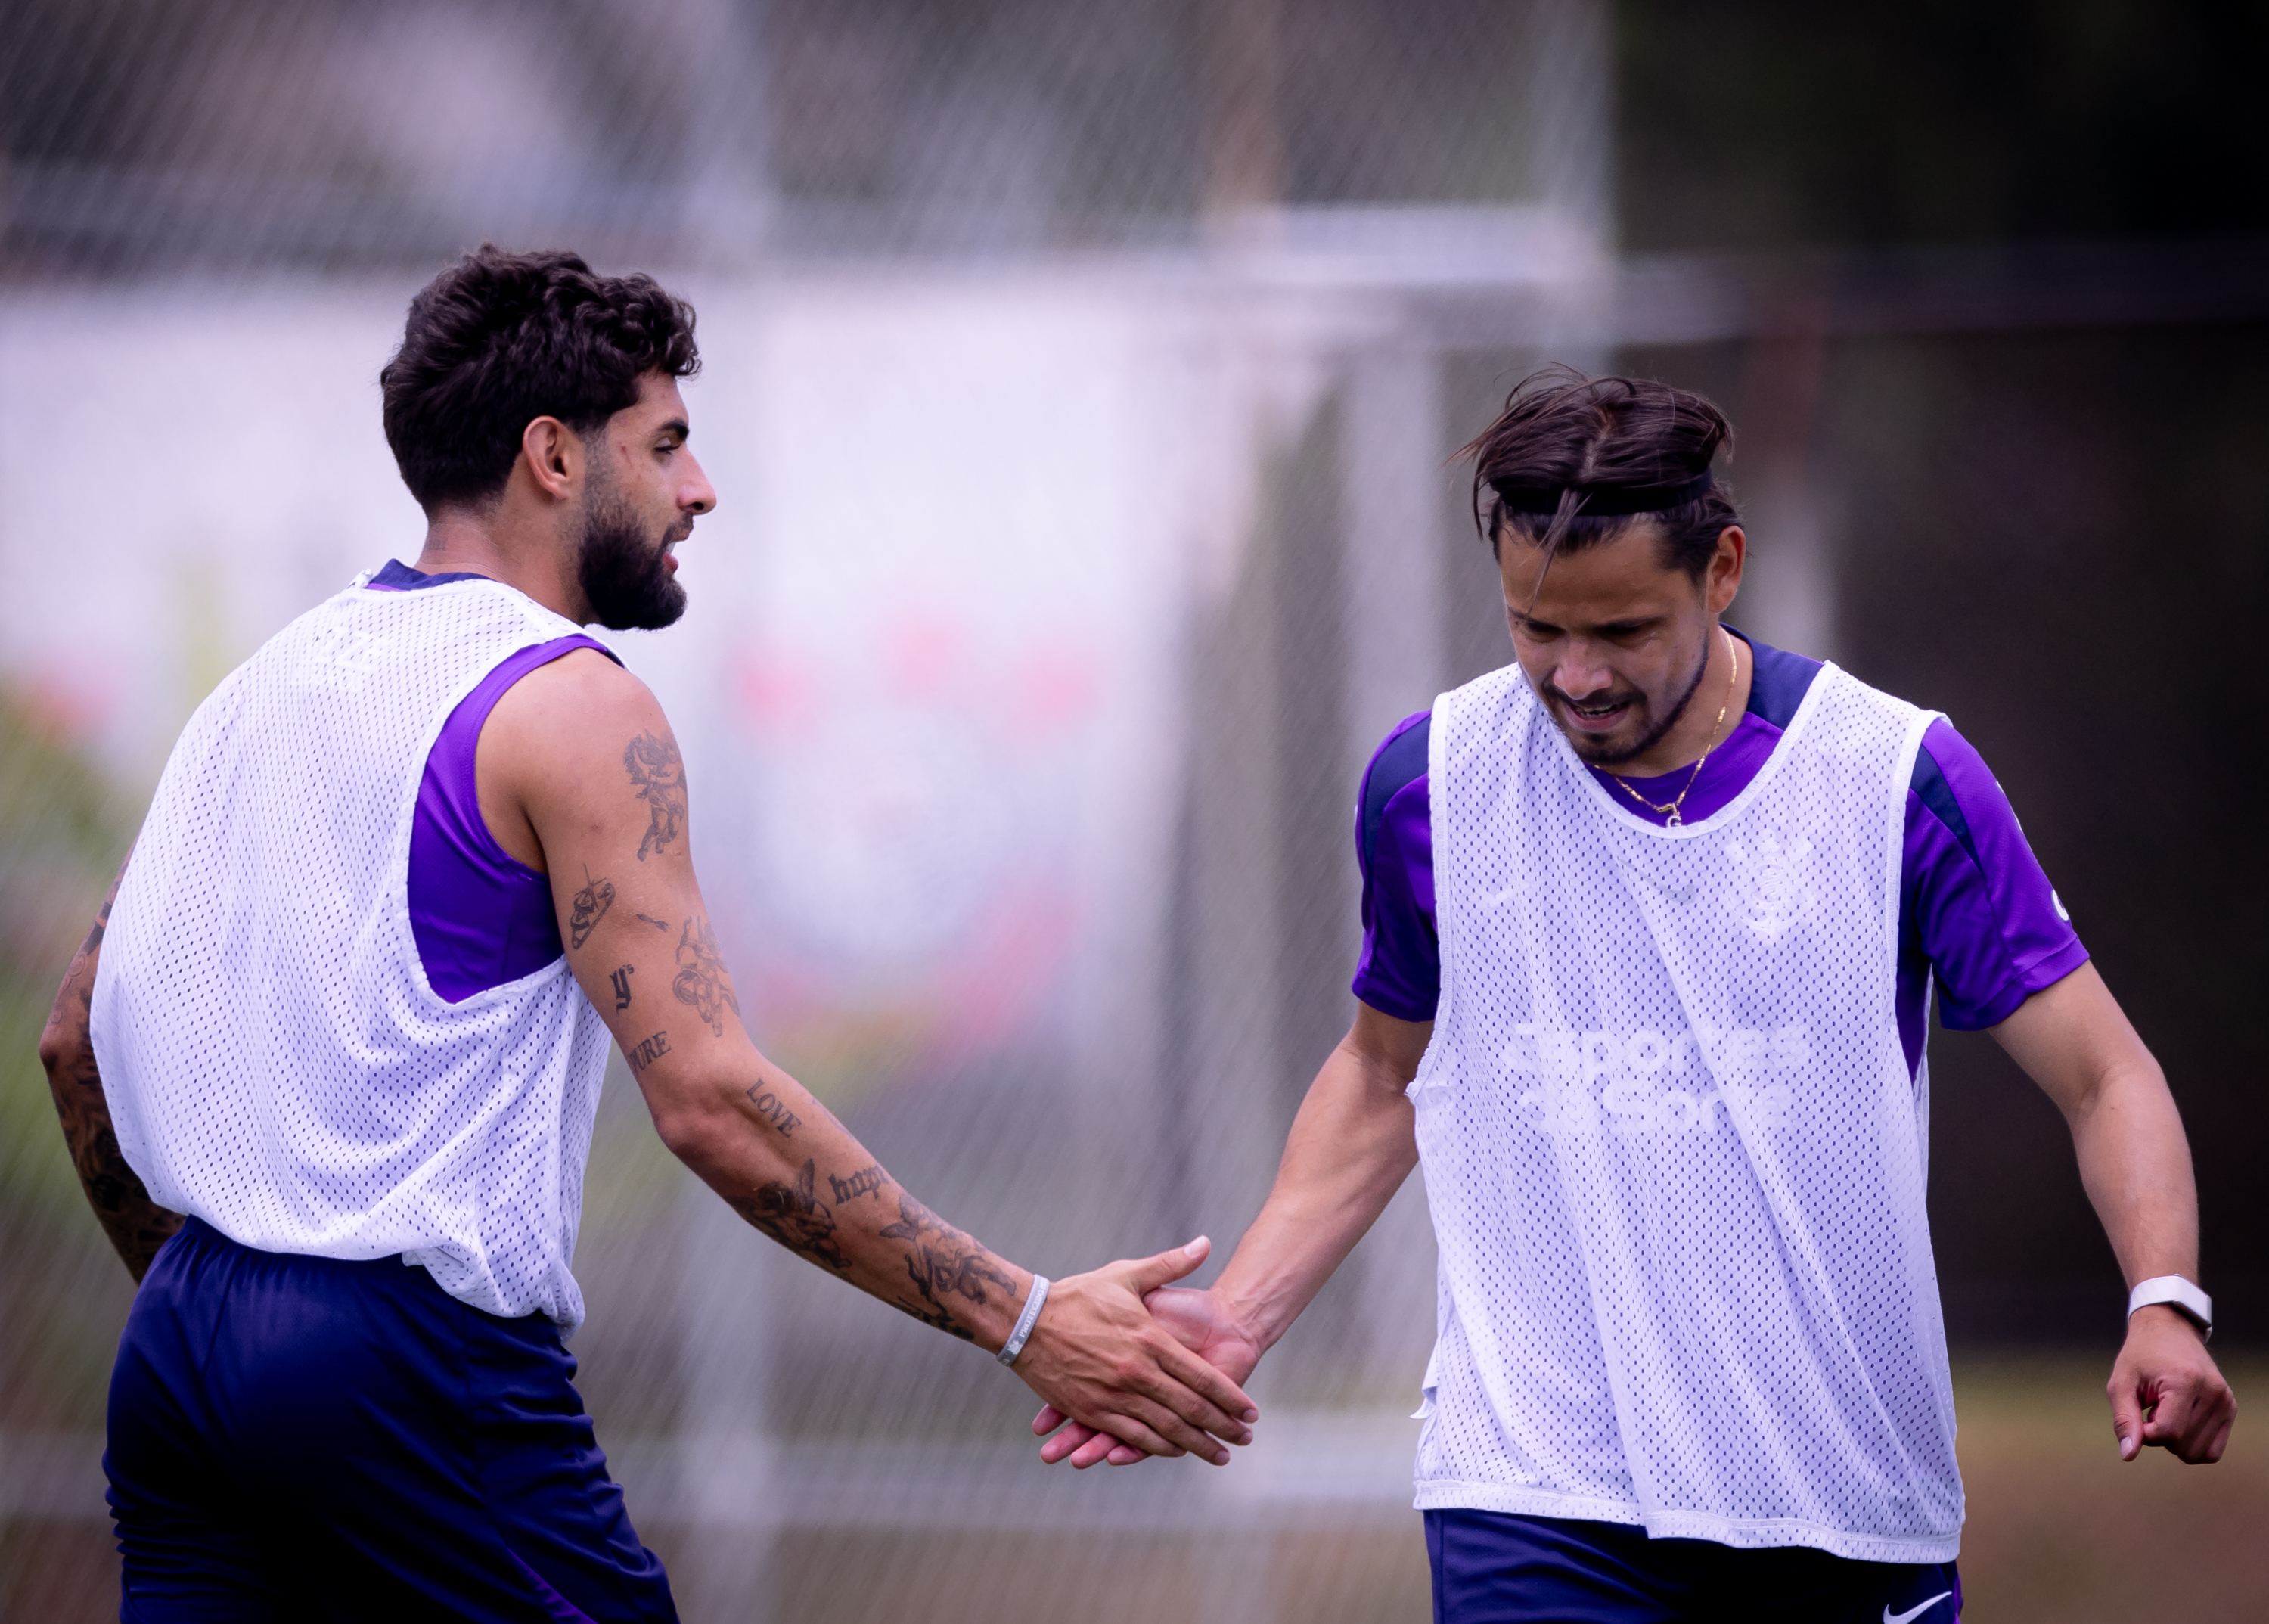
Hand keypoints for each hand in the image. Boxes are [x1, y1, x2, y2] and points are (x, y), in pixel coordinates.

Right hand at [1034, 1283, 1262, 1466]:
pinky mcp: (1094, 1410)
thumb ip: (1170, 1264)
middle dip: (1222, 1427)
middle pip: (1191, 1409)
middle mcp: (1138, 1372)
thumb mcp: (1126, 1274)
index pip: (1202, 1377)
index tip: (1250, 1411)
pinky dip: (1158, 1447)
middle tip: (1245, 1440)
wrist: (1027, 1319)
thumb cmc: (1079, 1295)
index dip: (1230, 1397)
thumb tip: (1206, 1244)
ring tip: (1219, 1455)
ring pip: (1166, 1429)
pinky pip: (1133, 1436)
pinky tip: (1175, 1452)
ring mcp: (1115, 1396)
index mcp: (1151, 1340)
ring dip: (1196, 1445)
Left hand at [2108, 1305, 2235, 1462]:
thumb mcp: (2121, 1383)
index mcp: (2185, 1381)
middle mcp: (2213, 1392)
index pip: (2168, 1433)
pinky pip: (2212, 1451)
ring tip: (2167, 1409)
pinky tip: (2181, 1420)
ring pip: (2197, 1453)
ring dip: (2175, 1439)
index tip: (2138, 1413)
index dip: (2146, 1433)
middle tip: (2153, 1406)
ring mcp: (2226, 1401)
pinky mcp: (2230, 1409)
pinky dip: (2192, 1444)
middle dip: (2159, 1435)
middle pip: (2183, 1445)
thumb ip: (2124, 1419)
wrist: (2168, 1331)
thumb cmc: (2140, 1357)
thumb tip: (2128, 1455)